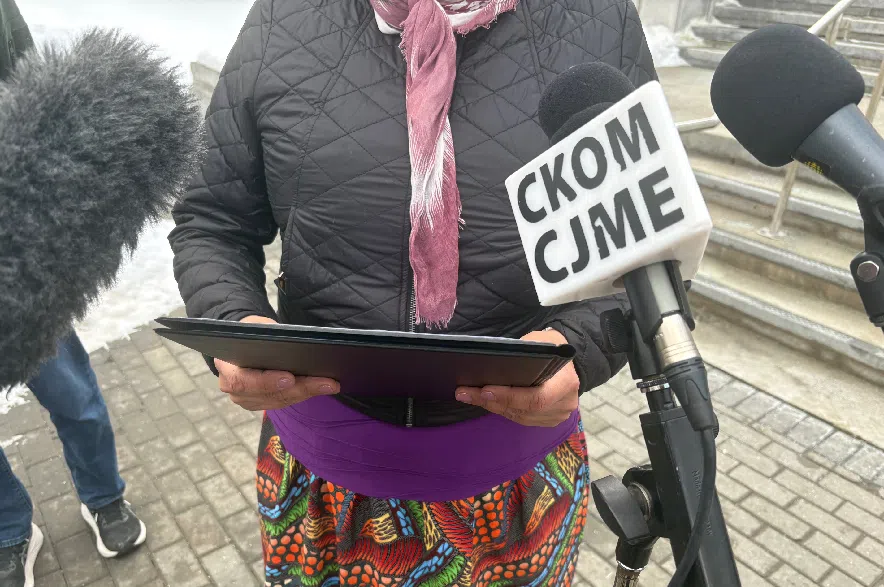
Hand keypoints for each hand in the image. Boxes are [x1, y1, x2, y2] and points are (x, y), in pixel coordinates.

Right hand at [214, 315, 339, 410]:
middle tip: (326, 383)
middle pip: (268, 395)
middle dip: (300, 388)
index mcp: (227, 368)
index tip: (289, 378)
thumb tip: (293, 342)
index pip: (243, 381)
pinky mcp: (261, 403)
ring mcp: (247, 400)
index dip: (266, 382)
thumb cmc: (249, 330)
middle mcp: (233, 390)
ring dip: (307, 393)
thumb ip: (268, 336)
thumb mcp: (254, 326)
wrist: (240, 341)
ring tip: (330, 385)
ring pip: (280, 401)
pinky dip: (303, 394)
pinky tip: (322, 387)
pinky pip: (284, 402)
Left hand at [454, 329, 579, 426]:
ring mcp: (558, 415)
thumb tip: (492, 366)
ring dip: (493, 407)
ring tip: (469, 396)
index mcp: (566, 383)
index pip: (536, 398)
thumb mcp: (539, 341)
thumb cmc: (551, 345)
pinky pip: (522, 419)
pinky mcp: (549, 420)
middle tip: (465, 393)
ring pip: (520, 417)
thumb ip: (522, 355)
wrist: (567, 359)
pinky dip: (502, 410)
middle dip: (492, 401)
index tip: (484, 390)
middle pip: (524, 410)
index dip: (509, 397)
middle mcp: (565, 404)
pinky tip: (485, 401)